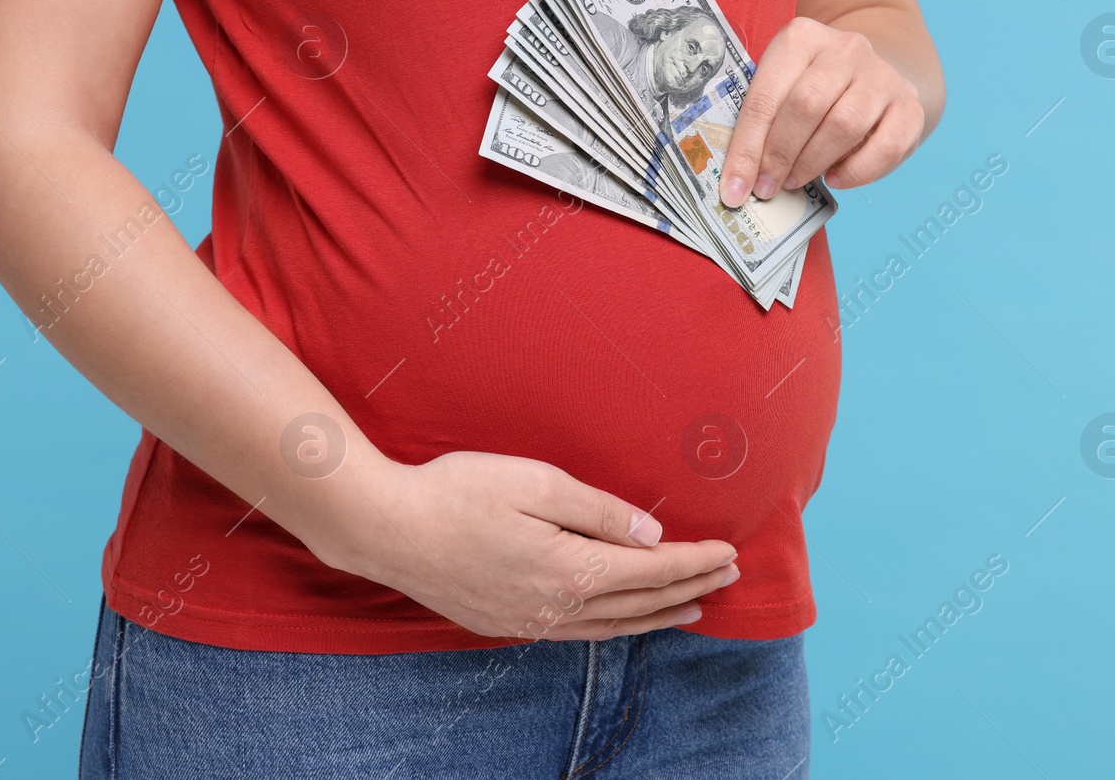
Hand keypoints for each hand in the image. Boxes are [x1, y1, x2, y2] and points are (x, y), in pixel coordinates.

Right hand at [321, 451, 738, 640]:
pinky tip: (622, 620)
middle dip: (689, 590)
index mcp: (568, 568)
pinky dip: (615, 628)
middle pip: (639, 605)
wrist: (385, 528)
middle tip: (727, 578)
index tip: (729, 552)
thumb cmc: (456, 492)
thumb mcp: (534, 481)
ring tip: (692, 608)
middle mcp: (554, 605)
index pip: (651, 571)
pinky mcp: (505, 622)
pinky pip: (579, 633)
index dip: (694, 562)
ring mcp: (528, 619)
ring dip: (657, 617)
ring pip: (611, 627)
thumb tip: (649, 534)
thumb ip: (597, 510)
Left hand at [719, 17, 924, 205]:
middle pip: (806, 105)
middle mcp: (846, 49)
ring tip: (795, 180)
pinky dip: (856, 172)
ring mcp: (882, 75)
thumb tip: (739, 178)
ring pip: (844, 125)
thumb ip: (761, 121)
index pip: (766, 95)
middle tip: (767, 186)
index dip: (747, 147)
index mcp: (801, 38)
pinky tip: (835, 178)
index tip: (734, 187)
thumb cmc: (810, 88)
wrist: (869, 75)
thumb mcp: (781, 87)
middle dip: (780, 155)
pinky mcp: (909, 105)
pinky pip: (885, 147)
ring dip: (813, 163)